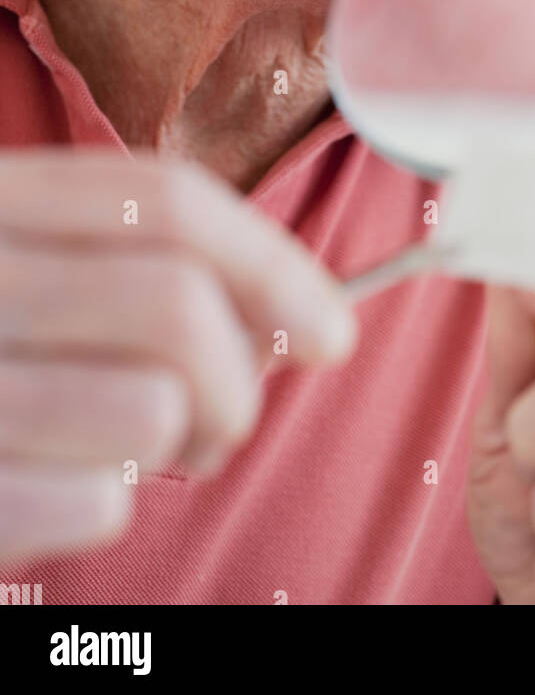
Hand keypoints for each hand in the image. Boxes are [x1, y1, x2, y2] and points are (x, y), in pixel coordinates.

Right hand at [0, 150, 356, 563]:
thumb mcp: (27, 262)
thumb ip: (131, 262)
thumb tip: (291, 315)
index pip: (168, 202)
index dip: (272, 261)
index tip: (330, 325)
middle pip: (175, 304)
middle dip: (239, 377)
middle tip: (223, 419)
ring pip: (148, 410)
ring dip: (175, 444)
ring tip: (140, 452)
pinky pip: (89, 501)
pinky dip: (101, 505)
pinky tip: (52, 486)